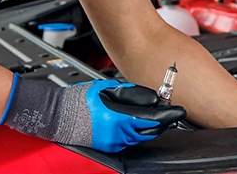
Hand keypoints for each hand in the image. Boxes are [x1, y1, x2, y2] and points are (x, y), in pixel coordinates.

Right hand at [0, 75, 186, 152]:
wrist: (57, 115)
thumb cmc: (78, 100)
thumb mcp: (106, 89)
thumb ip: (130, 93)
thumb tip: (150, 96)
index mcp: (117, 120)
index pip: (151, 121)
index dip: (167, 117)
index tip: (179, 112)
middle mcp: (117, 136)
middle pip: (148, 133)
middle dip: (159, 123)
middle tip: (168, 114)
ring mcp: (112, 144)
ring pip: (139, 138)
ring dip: (147, 128)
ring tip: (152, 117)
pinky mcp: (107, 148)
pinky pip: (127, 141)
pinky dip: (134, 133)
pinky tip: (134, 124)